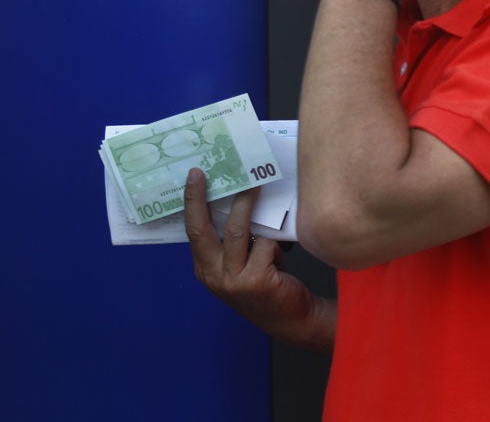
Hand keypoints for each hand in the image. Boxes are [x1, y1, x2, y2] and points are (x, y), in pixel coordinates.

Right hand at [184, 168, 334, 352]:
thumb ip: (233, 243)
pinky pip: (265, 244)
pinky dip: (275, 243)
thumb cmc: (269, 284)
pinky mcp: (256, 281)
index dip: (192, 203)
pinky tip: (281, 256)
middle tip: (208, 172)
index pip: (193, 231)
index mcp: (206, 270)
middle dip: (203, 198)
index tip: (194, 176)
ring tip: (258, 186)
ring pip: (238, 231)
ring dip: (247, 205)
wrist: (294, 320)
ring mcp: (233, 280)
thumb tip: (240, 196)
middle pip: (204, 229)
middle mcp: (214, 276)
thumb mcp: (241, 266)